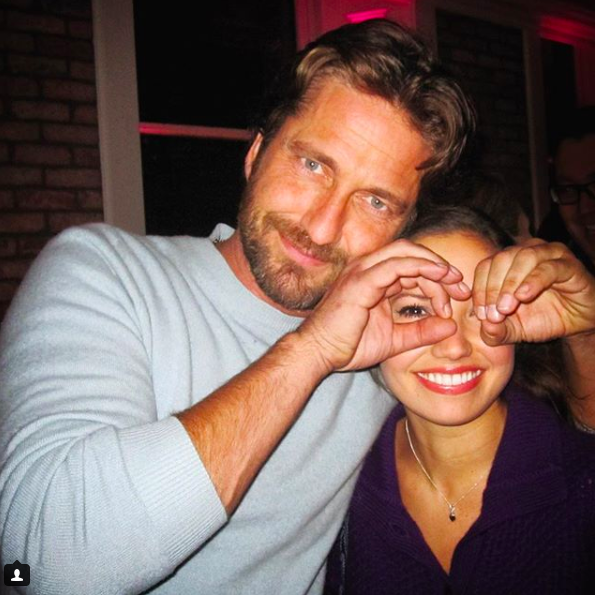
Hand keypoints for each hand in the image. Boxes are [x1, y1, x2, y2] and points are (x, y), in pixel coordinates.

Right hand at [297, 239, 470, 371]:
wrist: (319, 352)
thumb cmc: (349, 345)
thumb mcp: (395, 339)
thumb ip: (421, 331)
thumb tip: (451, 327)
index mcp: (374, 279)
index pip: (411, 268)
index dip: (437, 279)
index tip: (457, 298)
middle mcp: (368, 269)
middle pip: (413, 255)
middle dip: (441, 269)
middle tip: (462, 288)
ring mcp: (363, 271)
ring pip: (407, 254)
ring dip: (434, 266)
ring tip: (454, 281)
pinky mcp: (362, 279)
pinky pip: (396, 264)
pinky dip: (421, 266)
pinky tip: (439, 276)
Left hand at [472, 239, 594, 344]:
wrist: (577, 324)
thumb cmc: (542, 319)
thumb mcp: (513, 330)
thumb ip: (495, 331)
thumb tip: (484, 326)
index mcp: (507, 263)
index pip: (485, 267)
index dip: (479, 290)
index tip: (481, 315)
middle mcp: (526, 253)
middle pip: (500, 260)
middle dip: (492, 288)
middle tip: (493, 314)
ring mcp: (549, 255)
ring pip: (523, 258)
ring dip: (510, 283)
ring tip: (506, 308)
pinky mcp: (569, 264)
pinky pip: (548, 267)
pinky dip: (533, 281)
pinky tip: (524, 297)